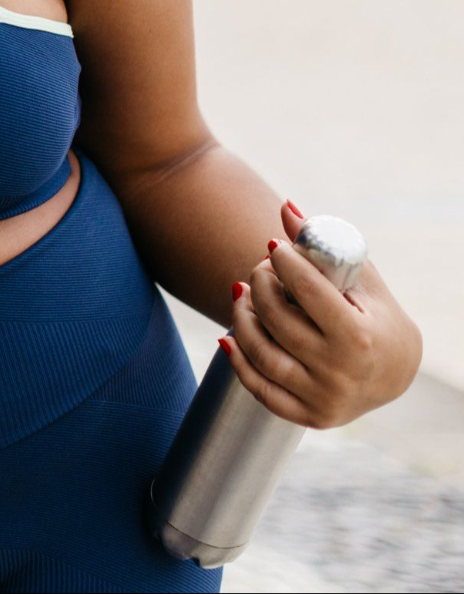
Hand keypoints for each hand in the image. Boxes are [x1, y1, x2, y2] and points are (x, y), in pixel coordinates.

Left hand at [221, 202, 422, 427]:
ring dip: (242, 318)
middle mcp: (342, 372)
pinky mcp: (309, 416)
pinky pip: (260, 389)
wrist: (394, 373)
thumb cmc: (376, 316)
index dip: (285, 263)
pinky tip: (228, 337)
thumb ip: (323, 245)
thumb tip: (285, 207)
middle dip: (261, 285)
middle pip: (279, 321)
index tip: (274, 246)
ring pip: (262, 354)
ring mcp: (324, 398)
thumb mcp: (360, 280)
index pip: (309, 293)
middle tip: (260, 268)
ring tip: (241, 293)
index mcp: (361, 338)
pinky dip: (238, 362)